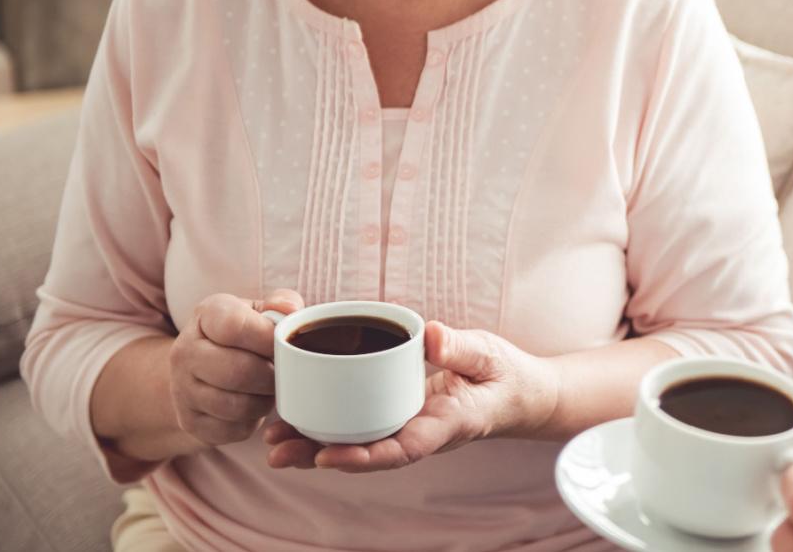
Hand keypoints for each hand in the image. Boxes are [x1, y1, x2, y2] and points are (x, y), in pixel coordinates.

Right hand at [169, 289, 304, 447]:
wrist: (203, 367)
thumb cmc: (245, 334)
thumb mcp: (260, 310)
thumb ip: (281, 304)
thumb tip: (292, 312)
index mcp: (205, 315)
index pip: (234, 327)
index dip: (268, 338)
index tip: (284, 344)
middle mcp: (185, 351)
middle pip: (238, 372)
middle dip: (271, 375)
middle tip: (282, 372)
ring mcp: (182, 390)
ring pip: (238, 405)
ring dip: (264, 399)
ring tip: (269, 387)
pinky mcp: (190, 422)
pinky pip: (233, 430)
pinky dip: (252, 421)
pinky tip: (254, 404)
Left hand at [264, 321, 559, 471]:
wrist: (520, 395)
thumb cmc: (506, 376)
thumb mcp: (490, 355)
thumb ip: (461, 348)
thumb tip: (430, 335)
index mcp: (444, 425)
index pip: (400, 449)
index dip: (361, 457)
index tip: (325, 456)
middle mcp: (419, 433)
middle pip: (364, 453)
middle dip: (318, 455)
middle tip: (275, 449)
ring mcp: (407, 425)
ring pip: (356, 442)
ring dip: (314, 443)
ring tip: (272, 437)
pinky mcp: (399, 413)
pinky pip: (361, 425)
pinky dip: (329, 424)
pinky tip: (299, 415)